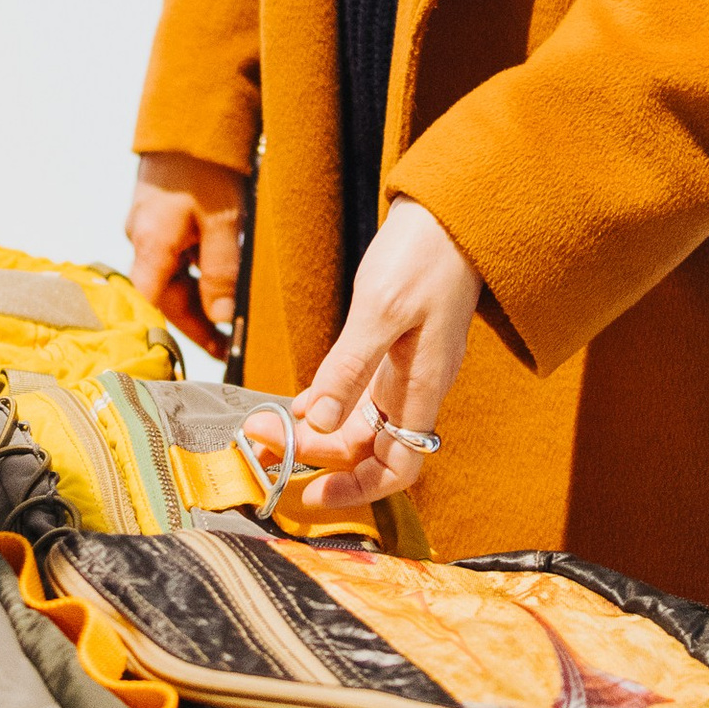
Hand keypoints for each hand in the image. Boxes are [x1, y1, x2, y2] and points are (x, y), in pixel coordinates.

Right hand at [127, 154, 247, 357]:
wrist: (191, 115)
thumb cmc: (207, 166)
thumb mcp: (224, 221)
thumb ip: (221, 271)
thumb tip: (221, 317)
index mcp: (151, 244)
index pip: (152, 305)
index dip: (174, 333)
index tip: (204, 353)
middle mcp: (140, 238)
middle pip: (163, 293)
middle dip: (195, 318)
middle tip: (228, 342)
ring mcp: (147, 226)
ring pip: (169, 274)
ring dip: (196, 294)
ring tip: (229, 315)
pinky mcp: (157, 215)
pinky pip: (172, 254)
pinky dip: (193, 269)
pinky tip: (217, 273)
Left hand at [290, 198, 480, 510]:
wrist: (450, 214)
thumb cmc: (423, 255)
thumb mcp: (380, 308)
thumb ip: (348, 368)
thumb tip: (317, 422)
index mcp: (422, 387)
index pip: (398, 467)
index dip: (358, 490)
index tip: (311, 493)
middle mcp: (416, 387)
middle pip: (368, 448)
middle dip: (315, 455)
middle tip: (259, 442)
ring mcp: (406, 369)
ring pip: (359, 423)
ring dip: (314, 431)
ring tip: (266, 425)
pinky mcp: (394, 349)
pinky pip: (359, 394)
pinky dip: (326, 403)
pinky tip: (297, 402)